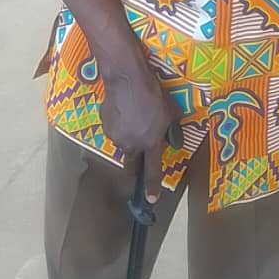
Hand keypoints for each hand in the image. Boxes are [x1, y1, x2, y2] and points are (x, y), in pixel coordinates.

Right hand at [100, 61, 180, 203]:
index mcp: (151, 144)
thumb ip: (172, 128)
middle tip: (138, 158)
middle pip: (131, 164)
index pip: (151, 171)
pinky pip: (115, 129)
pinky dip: (120, 124)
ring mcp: (116, 136)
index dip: (151, 187)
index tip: (150, 200)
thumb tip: (173, 139)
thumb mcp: (172, 111)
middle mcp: (132, 145)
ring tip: (134, 115)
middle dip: (134, 167)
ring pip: (124, 143)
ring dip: (129, 136)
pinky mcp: (106, 125)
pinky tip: (124, 109)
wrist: (128, 79)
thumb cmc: (154, 94)